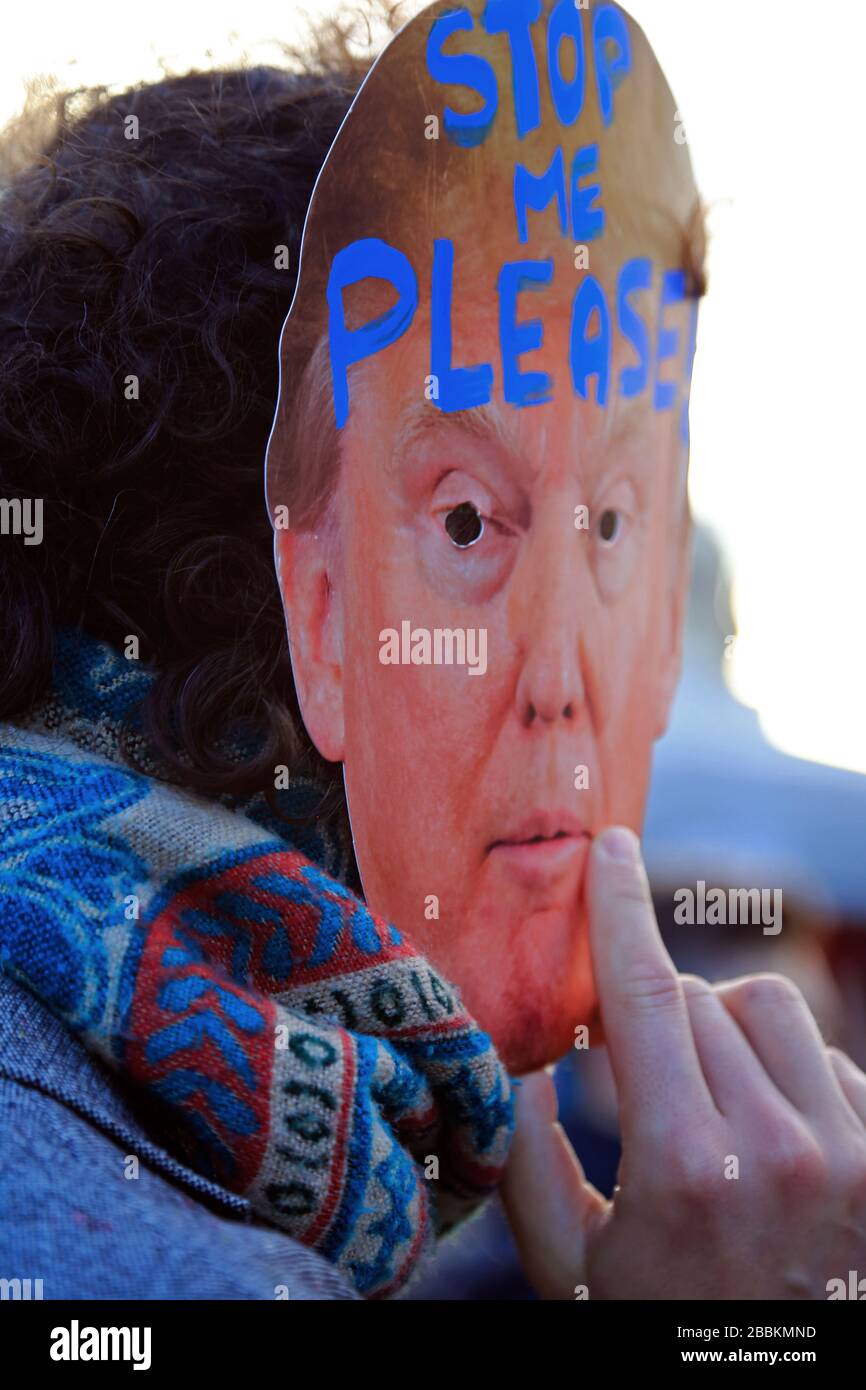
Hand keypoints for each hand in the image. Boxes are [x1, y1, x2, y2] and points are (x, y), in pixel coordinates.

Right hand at [501, 826, 865, 1299]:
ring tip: (707, 1098)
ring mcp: (848, 1153)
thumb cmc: (663, 1332)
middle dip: (657, 1012)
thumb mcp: (571, 1268)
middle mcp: (779, 1149)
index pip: (647, 993)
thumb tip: (515, 1060)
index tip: (611, 846)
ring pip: (772, 1006)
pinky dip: (786, 1069)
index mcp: (685, 1168)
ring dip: (724, 1028)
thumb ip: (526, 1159)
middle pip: (702, 996)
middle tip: (640, 1073)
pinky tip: (765, 1130)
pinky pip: (829, 1055)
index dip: (620, 908)